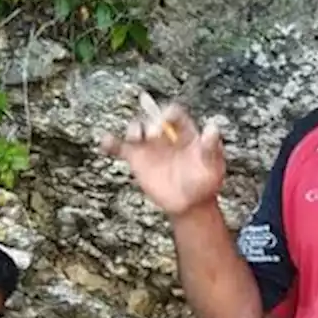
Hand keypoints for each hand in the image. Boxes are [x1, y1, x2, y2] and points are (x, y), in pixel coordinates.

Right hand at [99, 91, 226, 217]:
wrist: (191, 204)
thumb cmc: (205, 182)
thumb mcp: (213, 164)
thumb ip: (211, 147)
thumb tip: (213, 127)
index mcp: (184, 131)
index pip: (174, 114)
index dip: (168, 113)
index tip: (166, 120)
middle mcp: (165, 134)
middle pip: (152, 118)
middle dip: (150, 123)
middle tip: (153, 135)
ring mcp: (149, 146)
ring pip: (136, 129)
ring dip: (133, 129)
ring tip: (136, 138)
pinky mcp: (137, 159)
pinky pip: (120, 148)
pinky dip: (111, 143)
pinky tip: (104, 141)